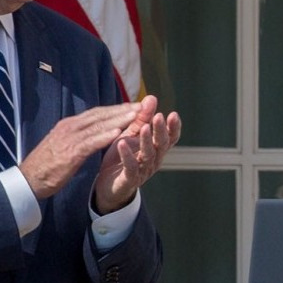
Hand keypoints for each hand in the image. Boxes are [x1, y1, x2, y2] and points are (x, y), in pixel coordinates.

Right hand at [19, 102, 141, 198]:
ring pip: (98, 125)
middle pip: (100, 115)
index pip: (96, 113)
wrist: (28, 180)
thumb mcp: (62, 145)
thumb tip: (89, 132)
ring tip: (135, 115)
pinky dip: (104, 137)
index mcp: (69, 125)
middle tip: (140, 105)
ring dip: (118, 120)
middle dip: (121, 109)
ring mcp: (69, 139)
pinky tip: (117, 134)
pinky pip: (90, 143)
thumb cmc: (46, 165)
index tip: (131, 106)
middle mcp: (70, 127)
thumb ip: (75, 137)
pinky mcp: (70, 153)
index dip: (115, 109)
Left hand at [93, 95, 181, 213]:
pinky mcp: (129, 179)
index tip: (173, 114)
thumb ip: (142, 118)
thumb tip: (152, 97)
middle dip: (161, 130)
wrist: (108, 186)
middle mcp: (154, 160)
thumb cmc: (122, 158)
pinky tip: (121, 144)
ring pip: (148, 155)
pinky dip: (127, 155)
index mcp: (156, 149)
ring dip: (146, 141)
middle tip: (159, 116)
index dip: (174, 127)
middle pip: (162, 144)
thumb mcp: (131, 134)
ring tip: (144, 128)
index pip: (171, 137)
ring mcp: (143, 171)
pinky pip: (130, 167)